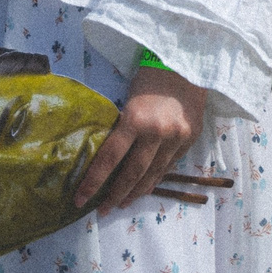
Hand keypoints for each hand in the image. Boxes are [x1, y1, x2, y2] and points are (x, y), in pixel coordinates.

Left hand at [74, 66, 205, 213]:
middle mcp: (157, 132)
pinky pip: (171, 164)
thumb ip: (123, 128)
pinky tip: (147, 184)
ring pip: (154, 174)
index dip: (93, 182)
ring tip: (124, 203)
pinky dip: (157, 176)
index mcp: (135, 119)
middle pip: (132, 173)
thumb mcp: (129, 100)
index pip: (109, 159)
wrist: (189, 63)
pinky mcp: (191, 137)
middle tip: (103, 210)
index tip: (80, 200)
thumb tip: (108, 157)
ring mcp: (177, 137)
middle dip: (115, 195)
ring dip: (137, 191)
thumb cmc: (151, 77)